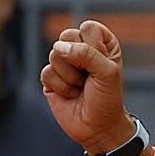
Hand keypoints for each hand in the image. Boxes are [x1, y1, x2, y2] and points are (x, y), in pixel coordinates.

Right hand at [41, 20, 134, 154]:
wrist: (98, 128)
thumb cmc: (108, 99)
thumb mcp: (107, 73)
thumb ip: (86, 54)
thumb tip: (58, 47)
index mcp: (101, 43)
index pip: (88, 27)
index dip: (94, 46)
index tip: (103, 65)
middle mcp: (81, 49)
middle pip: (67, 35)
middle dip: (79, 60)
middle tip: (90, 77)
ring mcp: (64, 63)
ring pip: (54, 54)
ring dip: (71, 76)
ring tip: (81, 87)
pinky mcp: (50, 78)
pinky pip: (46, 72)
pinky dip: (61, 87)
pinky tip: (71, 94)